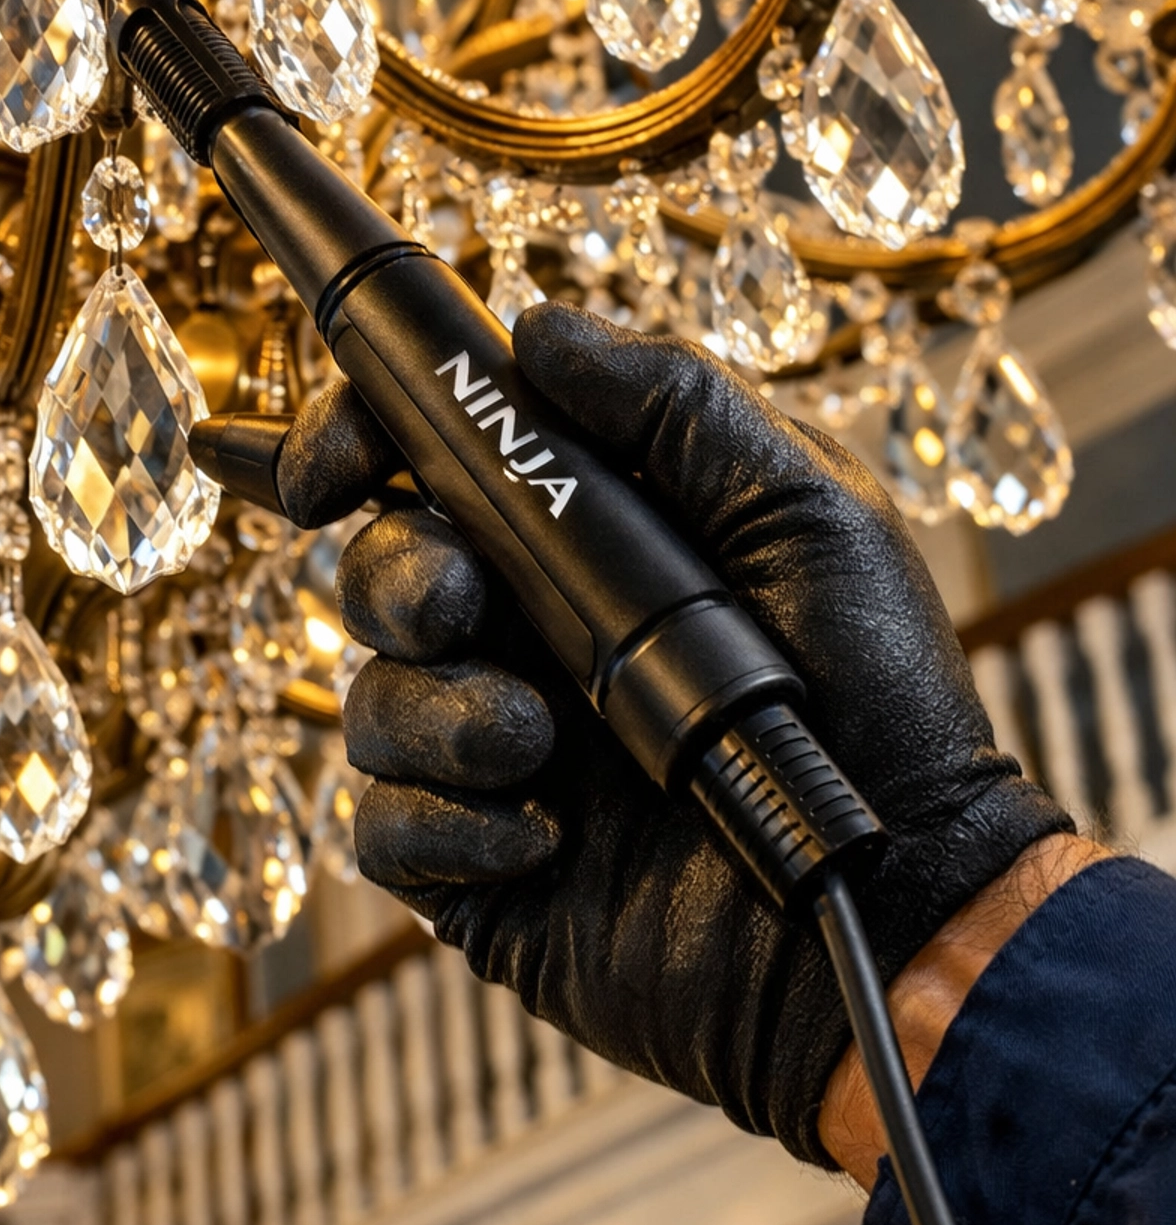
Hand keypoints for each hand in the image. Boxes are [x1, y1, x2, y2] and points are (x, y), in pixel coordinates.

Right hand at [276, 303, 1070, 1164]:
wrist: (893, 897)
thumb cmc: (879, 703)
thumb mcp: (805, 512)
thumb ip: (676, 403)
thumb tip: (537, 327)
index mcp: (586, 541)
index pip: (430, 459)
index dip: (353, 437)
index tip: (332, 464)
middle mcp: (527, 635)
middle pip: (377, 567)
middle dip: (395, 577)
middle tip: (460, 608)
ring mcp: (495, 752)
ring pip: (371, 699)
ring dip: (445, 712)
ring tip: (541, 745)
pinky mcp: (478, 866)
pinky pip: (383, 827)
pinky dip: (447, 823)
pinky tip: (542, 835)